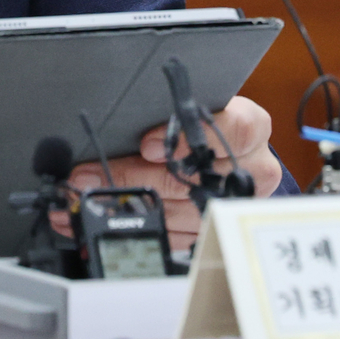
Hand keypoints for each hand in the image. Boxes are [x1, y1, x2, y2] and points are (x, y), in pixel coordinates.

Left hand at [65, 95, 281, 252]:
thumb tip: (120, 117)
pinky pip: (179, 234)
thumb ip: (167, 107)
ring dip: (128, 204)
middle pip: (191, 175)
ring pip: (180, 209)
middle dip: (133, 175)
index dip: (187, 136)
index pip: (233, 128)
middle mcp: (252, 168)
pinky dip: (141, 225)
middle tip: (90, 175)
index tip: (147, 145)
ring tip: (87, 197)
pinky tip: (108, 217)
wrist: (230, 151)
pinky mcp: (218, 227)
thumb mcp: (192, 104)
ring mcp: (237, 203)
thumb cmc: (205, 121)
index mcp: (251, 127)